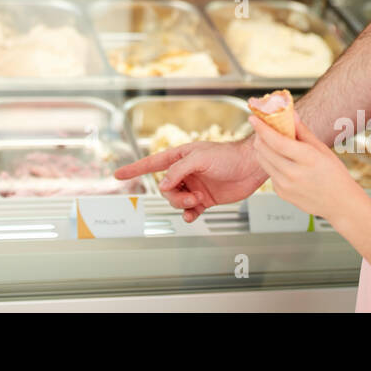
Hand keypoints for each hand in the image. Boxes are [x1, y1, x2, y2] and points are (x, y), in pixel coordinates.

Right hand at [113, 139, 266, 221]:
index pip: (152, 163)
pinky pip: (190, 210)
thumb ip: (179, 170)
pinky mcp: (206, 198)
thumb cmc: (228, 155)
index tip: (118, 174)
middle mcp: (185, 171)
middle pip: (166, 189)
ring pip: (176, 200)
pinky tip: (194, 215)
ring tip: (196, 202)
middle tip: (189, 197)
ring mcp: (195, 185)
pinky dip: (189, 214)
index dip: (134, 169)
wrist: (252, 166)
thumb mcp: (200, 158)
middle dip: (174, 196)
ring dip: (182, 204)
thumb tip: (164, 185)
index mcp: (180, 156)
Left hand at [250, 114, 363, 221]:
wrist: (340, 204)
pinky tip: (284, 162)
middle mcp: (294, 174)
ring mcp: (285, 186)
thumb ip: (303, 132)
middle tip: (262, 127)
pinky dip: (271, 163)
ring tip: (272, 142)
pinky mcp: (281, 193)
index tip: (253, 118)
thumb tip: (290, 114)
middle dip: (260, 136)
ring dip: (263, 149)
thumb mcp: (322, 150)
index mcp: (308, 159)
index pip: (277, 142)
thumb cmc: (335, 175)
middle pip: (264, 150)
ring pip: (263, 161)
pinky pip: (269, 173)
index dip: (262, 129)